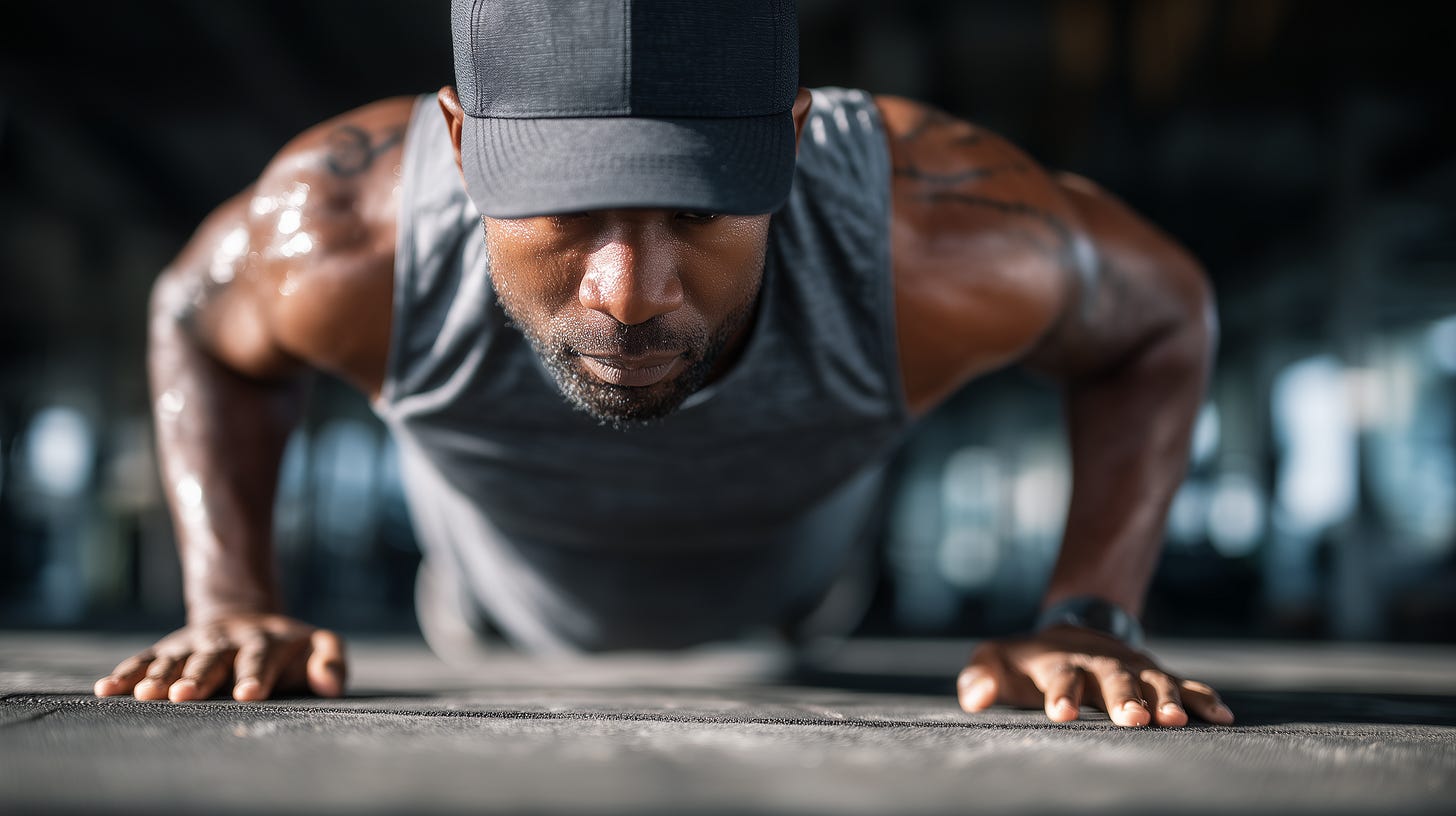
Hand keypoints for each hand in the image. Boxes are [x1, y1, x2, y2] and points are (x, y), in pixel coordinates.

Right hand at [93, 613, 345, 702]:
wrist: (245, 619)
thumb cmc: (289, 648)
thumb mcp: (320, 644)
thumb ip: (332, 660)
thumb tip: (332, 684)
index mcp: (266, 643)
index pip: (261, 660)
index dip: (255, 676)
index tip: (248, 694)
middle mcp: (226, 642)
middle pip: (212, 661)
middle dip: (199, 677)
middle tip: (184, 695)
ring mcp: (195, 644)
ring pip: (175, 660)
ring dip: (159, 677)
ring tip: (145, 695)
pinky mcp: (169, 649)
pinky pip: (145, 660)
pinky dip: (127, 673)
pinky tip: (107, 689)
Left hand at [956, 625, 1233, 726]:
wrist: (1070, 632)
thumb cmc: (1026, 663)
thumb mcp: (995, 661)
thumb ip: (980, 677)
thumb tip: (974, 696)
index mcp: (1059, 664)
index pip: (1059, 677)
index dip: (1060, 694)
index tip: (1059, 713)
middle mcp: (1101, 665)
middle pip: (1113, 679)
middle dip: (1124, 698)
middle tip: (1133, 719)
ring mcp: (1133, 669)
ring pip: (1154, 681)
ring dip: (1166, 699)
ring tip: (1174, 721)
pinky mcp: (1158, 677)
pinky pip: (1187, 686)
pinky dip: (1204, 699)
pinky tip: (1223, 718)